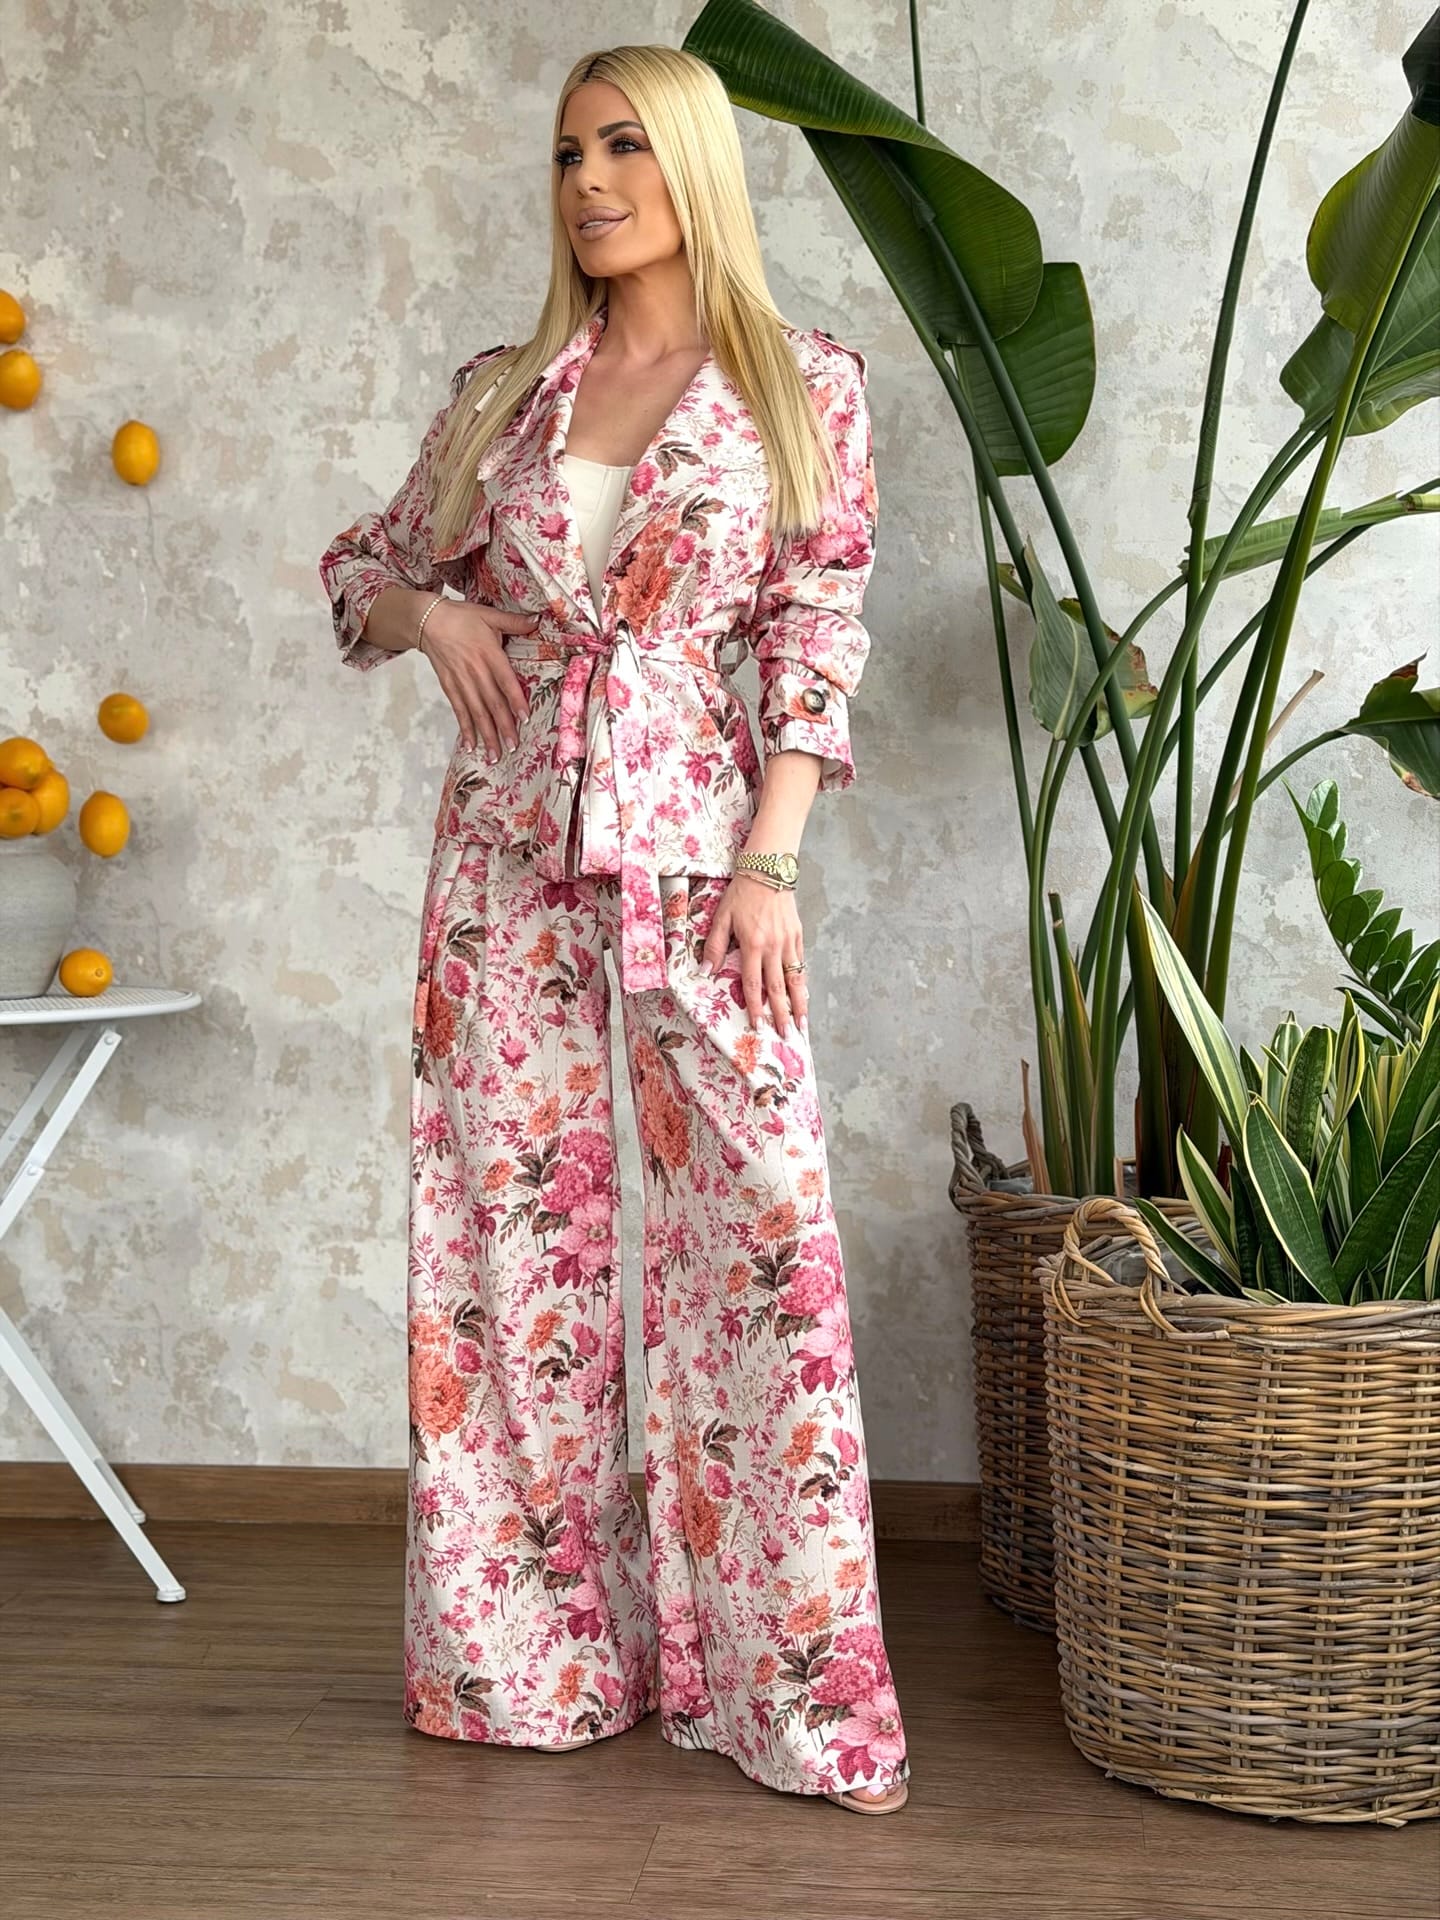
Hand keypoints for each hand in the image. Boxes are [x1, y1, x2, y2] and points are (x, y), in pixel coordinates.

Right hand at [419, 600, 540, 758]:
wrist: (428, 620)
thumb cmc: (461, 617)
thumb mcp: (489, 614)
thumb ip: (514, 622)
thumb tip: (537, 621)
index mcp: (489, 654)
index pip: (505, 681)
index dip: (515, 700)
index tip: (525, 718)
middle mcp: (476, 671)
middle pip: (492, 703)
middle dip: (503, 727)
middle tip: (513, 747)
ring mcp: (461, 681)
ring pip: (476, 712)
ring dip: (486, 734)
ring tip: (495, 754)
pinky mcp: (449, 686)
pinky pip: (459, 710)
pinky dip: (465, 728)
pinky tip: (471, 745)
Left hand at [701, 871, 807, 1035]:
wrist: (768, 870)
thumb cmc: (742, 893)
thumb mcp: (722, 917)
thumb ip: (715, 946)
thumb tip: (705, 970)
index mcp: (753, 944)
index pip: (753, 983)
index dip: (756, 1007)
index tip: (759, 1026)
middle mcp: (773, 946)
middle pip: (777, 987)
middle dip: (781, 1014)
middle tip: (785, 1036)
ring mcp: (788, 942)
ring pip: (795, 979)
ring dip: (799, 1004)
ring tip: (802, 1025)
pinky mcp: (797, 935)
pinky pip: (801, 964)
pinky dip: (802, 982)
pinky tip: (803, 996)